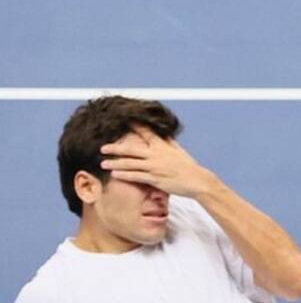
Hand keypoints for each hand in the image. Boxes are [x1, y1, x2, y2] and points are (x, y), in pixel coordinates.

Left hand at [100, 127, 216, 198]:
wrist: (197, 180)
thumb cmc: (189, 166)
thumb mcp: (179, 151)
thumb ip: (168, 142)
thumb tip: (162, 134)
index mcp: (162, 146)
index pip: (146, 133)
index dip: (134, 126)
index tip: (123, 122)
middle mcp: (156, 155)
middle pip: (131, 150)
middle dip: (116, 148)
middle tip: (103, 148)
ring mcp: (155, 167)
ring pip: (130, 164)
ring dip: (115, 163)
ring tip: (103, 163)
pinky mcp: (155, 179)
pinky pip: (136, 176)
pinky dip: (124, 175)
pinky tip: (114, 174)